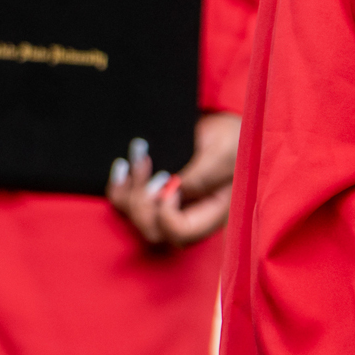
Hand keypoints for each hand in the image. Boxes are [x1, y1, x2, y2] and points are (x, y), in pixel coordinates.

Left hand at [106, 111, 239, 247]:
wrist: (223, 121)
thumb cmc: (234, 138)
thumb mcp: (224, 152)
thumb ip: (202, 175)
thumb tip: (171, 191)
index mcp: (212, 213)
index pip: (180, 233)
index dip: (165, 213)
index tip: (167, 180)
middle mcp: (188, 214)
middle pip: (152, 230)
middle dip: (141, 199)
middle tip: (147, 163)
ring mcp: (170, 205)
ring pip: (135, 216)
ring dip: (129, 187)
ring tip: (138, 153)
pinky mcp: (155, 191)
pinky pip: (127, 201)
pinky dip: (119, 185)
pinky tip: (122, 164)